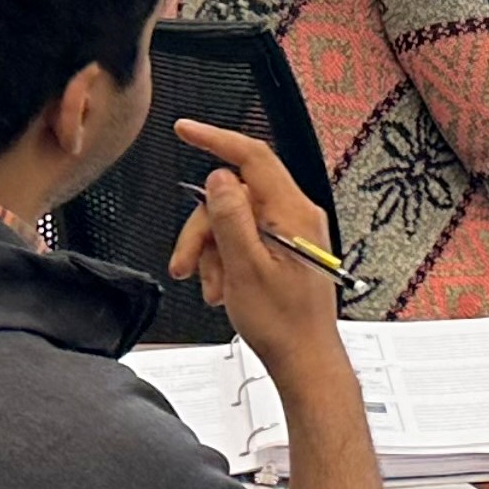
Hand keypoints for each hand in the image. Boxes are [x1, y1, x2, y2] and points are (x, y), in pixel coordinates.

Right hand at [167, 120, 351, 383]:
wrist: (304, 359)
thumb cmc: (283, 324)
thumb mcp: (246, 268)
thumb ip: (230, 218)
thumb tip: (218, 177)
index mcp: (293, 213)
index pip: (253, 157)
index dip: (216, 139)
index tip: (186, 129)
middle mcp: (296, 216)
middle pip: (232, 197)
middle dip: (202, 229)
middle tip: (185, 264)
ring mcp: (290, 233)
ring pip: (231, 221)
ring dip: (211, 252)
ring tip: (213, 287)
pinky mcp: (284, 249)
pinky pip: (242, 240)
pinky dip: (224, 261)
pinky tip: (223, 288)